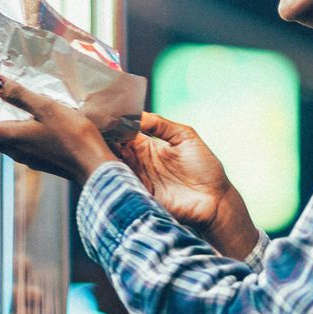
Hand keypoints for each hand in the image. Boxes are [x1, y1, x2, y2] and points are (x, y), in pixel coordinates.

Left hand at [0, 73, 115, 182]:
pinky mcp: (39, 159)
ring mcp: (26, 157)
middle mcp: (13, 150)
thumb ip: (19, 94)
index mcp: (9, 137)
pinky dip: (5, 131)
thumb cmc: (73, 136)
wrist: (96, 167)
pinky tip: (15, 122)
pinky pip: (14, 143)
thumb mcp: (46, 108)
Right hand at [114, 113, 258, 259]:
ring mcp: (140, 179)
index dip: (116, 127)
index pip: (126, 134)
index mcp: (149, 147)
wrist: (215, 199)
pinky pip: (124, 185)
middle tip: (97, 132)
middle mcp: (141, 162)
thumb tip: (138, 115)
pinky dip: (117, 177)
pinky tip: (112, 166)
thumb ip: (161, 124)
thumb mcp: (185, 136)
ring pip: (116, 167)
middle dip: (107, 142)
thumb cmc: (205, 167)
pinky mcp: (142, 195)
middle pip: (116, 150)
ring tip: (101, 147)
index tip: (104, 119)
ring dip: (109, 158)